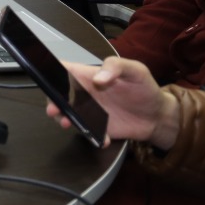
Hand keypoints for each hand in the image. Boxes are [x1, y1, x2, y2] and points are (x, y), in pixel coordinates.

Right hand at [50, 56, 178, 149]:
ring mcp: (88, 111)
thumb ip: (116, 67)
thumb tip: (97, 79)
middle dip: (52, 102)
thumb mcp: (136, 71)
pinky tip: (103, 138)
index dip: (50, 71)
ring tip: (68, 124)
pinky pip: (87, 132)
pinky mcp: (96, 127)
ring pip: (66, 115)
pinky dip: (91, 136)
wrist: (158, 116)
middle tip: (54, 110)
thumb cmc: (145, 88)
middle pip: (58, 95)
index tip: (46, 80)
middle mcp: (84, 93)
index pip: (63, 69)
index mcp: (88, 75)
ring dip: (63, 120)